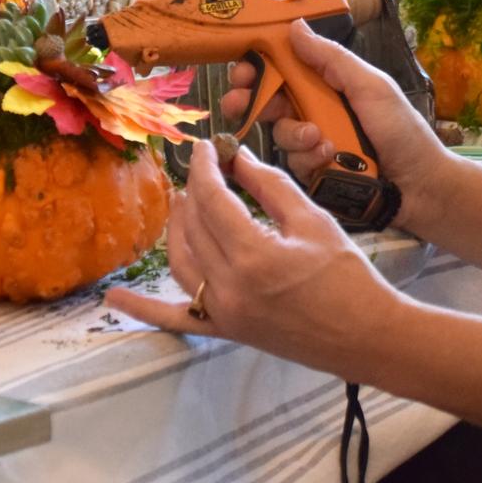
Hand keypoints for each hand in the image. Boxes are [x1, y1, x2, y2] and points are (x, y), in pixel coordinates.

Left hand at [103, 141, 403, 373]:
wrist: (368, 336)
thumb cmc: (350, 276)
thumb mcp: (314, 221)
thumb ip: (271, 187)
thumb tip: (237, 158)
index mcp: (254, 255)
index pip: (212, 199)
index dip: (205, 167)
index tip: (206, 146)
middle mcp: (229, 286)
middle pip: (193, 227)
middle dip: (195, 192)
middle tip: (205, 169)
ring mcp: (223, 313)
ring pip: (180, 262)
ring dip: (175, 229)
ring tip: (183, 202)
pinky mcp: (226, 331)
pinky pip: (176, 320)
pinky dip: (142, 311)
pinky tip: (113, 301)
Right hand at [223, 21, 455, 236]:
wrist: (419, 186)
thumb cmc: (401, 129)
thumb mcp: (370, 86)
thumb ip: (332, 59)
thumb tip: (294, 26)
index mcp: (327, 83)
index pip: (282, 68)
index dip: (257, 66)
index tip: (241, 70)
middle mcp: (315, 110)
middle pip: (268, 101)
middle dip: (250, 100)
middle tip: (238, 103)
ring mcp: (313, 143)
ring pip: (279, 134)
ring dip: (294, 134)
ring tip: (321, 139)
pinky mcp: (314, 172)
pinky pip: (294, 163)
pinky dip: (310, 159)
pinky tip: (331, 158)